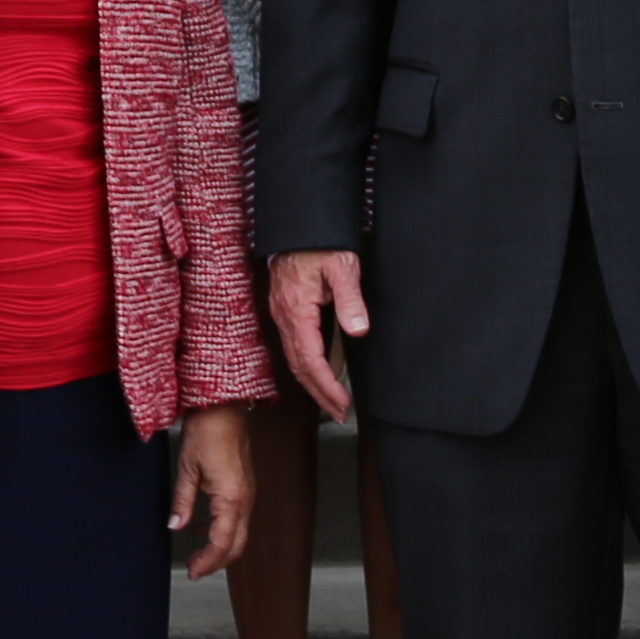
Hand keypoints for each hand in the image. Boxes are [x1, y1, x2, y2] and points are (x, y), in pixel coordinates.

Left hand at [168, 404, 255, 576]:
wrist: (224, 406)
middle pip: (236, 545)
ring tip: (196, 552)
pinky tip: (201, 526)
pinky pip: (238, 517)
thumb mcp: (186, 468)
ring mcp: (248, 492)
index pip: (221, 543)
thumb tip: (176, 526)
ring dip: (219, 547)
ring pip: (239, 533)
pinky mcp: (245, 486)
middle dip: (216, 562)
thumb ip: (182, 501)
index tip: (192, 571)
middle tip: (194, 569)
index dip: (207, 562)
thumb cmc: (207, 430)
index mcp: (231, 498)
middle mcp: (245, 498)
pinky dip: (222, 529)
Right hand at [267, 249, 367, 417]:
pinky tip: (319, 375)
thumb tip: (358, 329)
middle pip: (299, 367)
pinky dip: (307, 367)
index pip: (309, 360)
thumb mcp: (343, 267)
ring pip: (294, 360)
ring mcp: (281, 315)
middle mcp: (284, 317)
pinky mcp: (285, 311)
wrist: (299, 224)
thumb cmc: (321, 243)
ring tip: (332, 403)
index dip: (326, 386)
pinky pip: (293, 347)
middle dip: (319, 394)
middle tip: (340, 414)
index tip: (343, 403)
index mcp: (296, 310)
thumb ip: (350, 299)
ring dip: (313, 384)